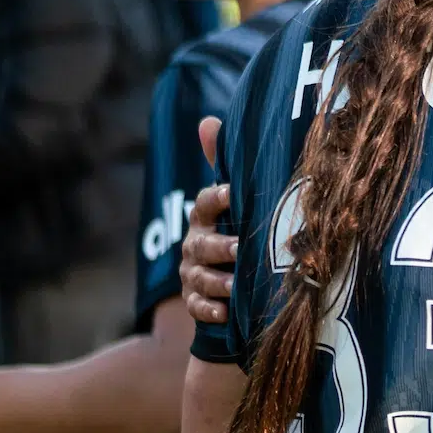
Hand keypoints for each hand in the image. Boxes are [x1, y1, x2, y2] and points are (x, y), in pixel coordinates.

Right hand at [182, 118, 236, 325]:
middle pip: (202, 244)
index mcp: (206, 216)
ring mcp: (194, 273)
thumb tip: (207, 120)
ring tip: (236, 285)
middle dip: (219, 246)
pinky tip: (225, 312)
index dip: (218, 198)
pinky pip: (197, 307)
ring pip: (200, 277)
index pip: (206, 203)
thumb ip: (224, 162)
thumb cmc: (236, 225)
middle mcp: (196, 243)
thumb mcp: (235, 198)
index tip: (235, 193)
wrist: (229, 275)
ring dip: (217, 281)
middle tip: (239, 248)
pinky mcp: (197, 300)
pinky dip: (209, 310)